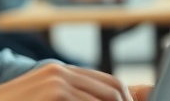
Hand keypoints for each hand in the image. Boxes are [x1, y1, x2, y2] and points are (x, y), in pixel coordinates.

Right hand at [0, 63, 151, 100]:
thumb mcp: (43, 99)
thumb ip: (71, 97)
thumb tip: (109, 99)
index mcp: (58, 72)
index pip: (108, 82)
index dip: (126, 99)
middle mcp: (60, 72)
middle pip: (114, 89)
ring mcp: (57, 82)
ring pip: (108, 98)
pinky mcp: (55, 94)